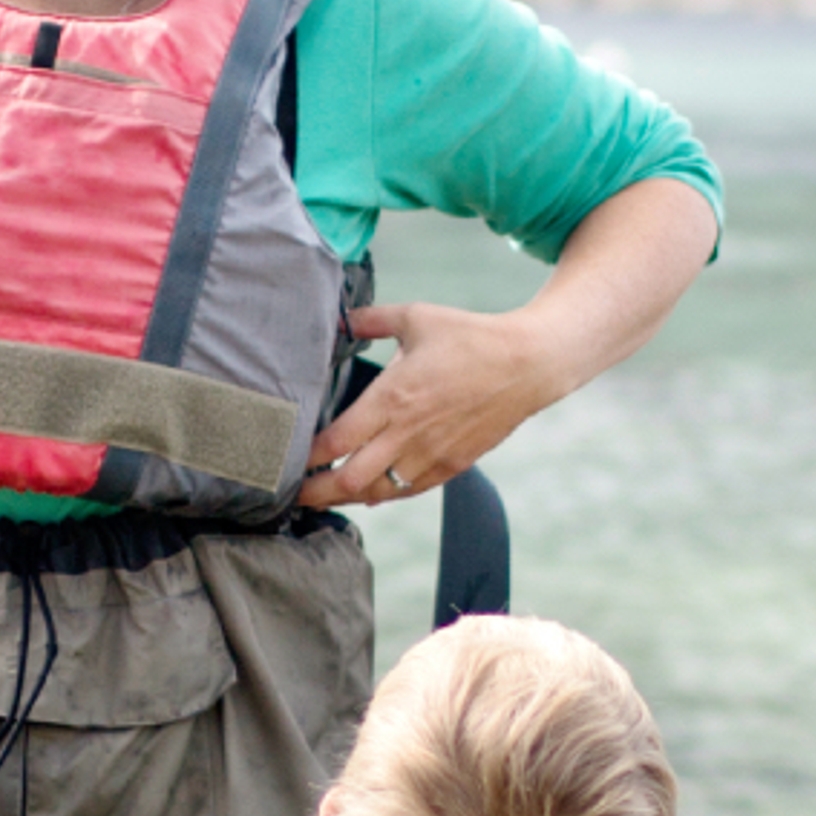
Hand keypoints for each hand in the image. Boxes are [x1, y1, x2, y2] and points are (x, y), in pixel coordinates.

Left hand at [299, 302, 557, 507]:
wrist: (529, 364)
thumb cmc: (471, 337)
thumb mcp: (417, 317)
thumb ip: (372, 319)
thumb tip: (342, 318)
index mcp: (393, 397)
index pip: (336, 441)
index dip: (306, 458)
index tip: (286, 460)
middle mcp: (408, 433)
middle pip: (349, 480)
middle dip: (316, 492)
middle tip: (293, 495)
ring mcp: (431, 454)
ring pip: (378, 493)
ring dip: (347, 498)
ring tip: (324, 497)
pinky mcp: (452, 465)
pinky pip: (408, 491)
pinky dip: (383, 495)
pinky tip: (368, 493)